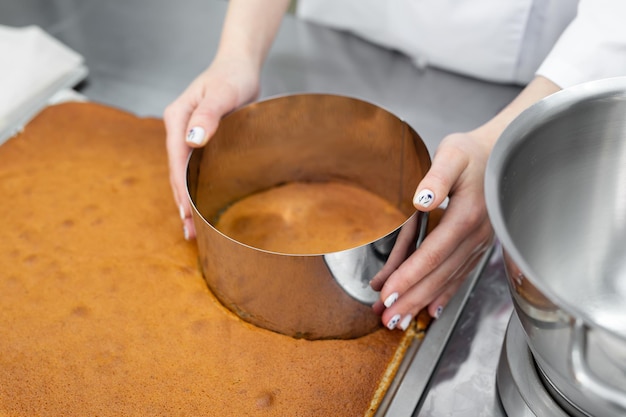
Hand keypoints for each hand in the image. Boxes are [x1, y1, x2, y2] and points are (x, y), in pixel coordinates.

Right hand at [163, 57, 259, 239]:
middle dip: (182, 202)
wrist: (240, 67)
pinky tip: (202, 205)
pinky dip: (197, 188)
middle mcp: (179, 129)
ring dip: (187, 200)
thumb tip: (193, 140)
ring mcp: (188, 136)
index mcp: (177, 118)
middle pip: (176, 171)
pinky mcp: (201, 141)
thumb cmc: (232, 76)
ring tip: (193, 228)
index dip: (181, 187)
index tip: (188, 210)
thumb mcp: (223, 93)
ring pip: (184, 174)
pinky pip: (195, 169)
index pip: (176, 159)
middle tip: (190, 230)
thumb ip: (208, 115)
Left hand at [370, 131, 493, 329]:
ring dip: (422, 302)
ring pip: (448, 281)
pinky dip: (444, 295)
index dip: (408, 277)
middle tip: (387, 320)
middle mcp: (475, 236)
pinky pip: (460, 276)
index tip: (386, 295)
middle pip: (439, 276)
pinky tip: (431, 311)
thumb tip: (421, 199)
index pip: (432, 255)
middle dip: (411, 299)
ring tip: (399, 321)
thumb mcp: (453, 154)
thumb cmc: (472, 153)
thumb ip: (437, 177)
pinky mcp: (478, 246)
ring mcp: (479, 244)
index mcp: (465, 215)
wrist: (502, 155)